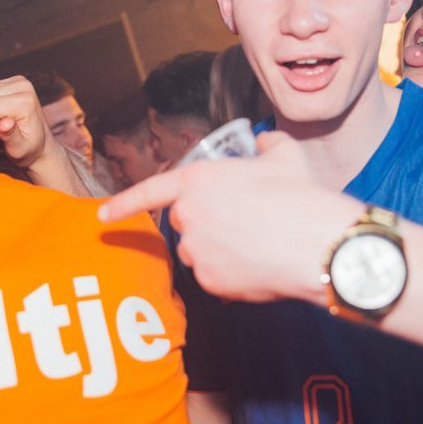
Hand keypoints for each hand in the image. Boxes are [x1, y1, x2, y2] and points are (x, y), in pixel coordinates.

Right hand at [0, 76, 54, 169]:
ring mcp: (18, 81)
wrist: (41, 143)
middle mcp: (22, 86)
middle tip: (5, 127)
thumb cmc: (29, 148)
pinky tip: (6, 114)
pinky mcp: (14, 80)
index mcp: (24, 101)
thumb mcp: (19, 149)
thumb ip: (10, 136)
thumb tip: (5, 123)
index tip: (3, 131)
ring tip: (7, 121)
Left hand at [100, 132, 363, 303]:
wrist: (320, 244)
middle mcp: (189, 216)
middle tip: (245, 221)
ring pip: (199, 252)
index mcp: (198, 181)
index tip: (102, 216)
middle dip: (207, 222)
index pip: (151, 192)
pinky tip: (260, 264)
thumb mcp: (285, 155)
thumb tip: (264, 141)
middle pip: (185, 223)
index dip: (124, 204)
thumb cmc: (302, 197)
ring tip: (258, 242)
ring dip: (218, 248)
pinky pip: (214, 277)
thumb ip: (266, 143)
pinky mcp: (211, 282)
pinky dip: (232, 273)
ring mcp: (197, 252)